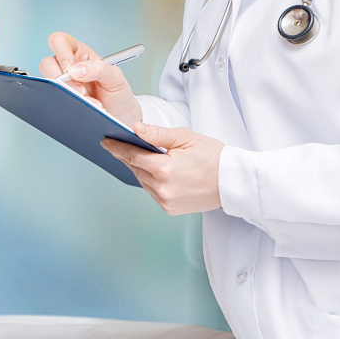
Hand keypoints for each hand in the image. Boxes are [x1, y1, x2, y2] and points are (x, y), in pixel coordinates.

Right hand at [39, 32, 141, 126]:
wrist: (120, 116)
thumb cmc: (117, 92)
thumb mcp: (116, 76)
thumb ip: (99, 68)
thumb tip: (75, 71)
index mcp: (80, 53)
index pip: (59, 41)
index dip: (61, 52)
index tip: (70, 69)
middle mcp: (67, 67)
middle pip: (47, 63)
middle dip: (62, 79)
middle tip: (80, 90)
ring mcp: (62, 84)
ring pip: (48, 83)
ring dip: (66, 93)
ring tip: (87, 100)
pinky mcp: (60, 99)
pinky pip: (54, 99)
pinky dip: (68, 104)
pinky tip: (83, 107)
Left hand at [102, 123, 223, 214]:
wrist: (233, 182)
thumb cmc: (213, 157)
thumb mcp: (186, 138)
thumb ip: (157, 134)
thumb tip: (135, 129)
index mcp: (164, 169)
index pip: (132, 156)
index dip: (117, 148)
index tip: (106, 142)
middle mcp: (162, 188)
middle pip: (136, 169)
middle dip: (130, 157)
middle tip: (123, 146)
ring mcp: (165, 201)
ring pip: (143, 182)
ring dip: (142, 170)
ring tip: (147, 159)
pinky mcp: (170, 209)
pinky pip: (152, 193)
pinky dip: (152, 182)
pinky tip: (160, 174)